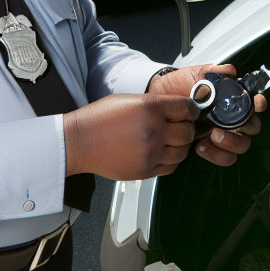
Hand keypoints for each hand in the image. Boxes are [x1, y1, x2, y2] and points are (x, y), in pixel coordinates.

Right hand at [63, 93, 198, 179]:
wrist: (79, 142)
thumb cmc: (100, 118)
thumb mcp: (129, 99)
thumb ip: (156, 104)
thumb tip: (178, 109)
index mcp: (149, 109)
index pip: (186, 108)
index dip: (190, 109)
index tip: (189, 112)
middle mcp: (153, 131)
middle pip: (187, 132)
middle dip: (187, 128)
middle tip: (180, 126)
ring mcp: (150, 154)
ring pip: (182, 152)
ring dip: (180, 146)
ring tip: (170, 141)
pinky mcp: (145, 171)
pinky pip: (170, 168)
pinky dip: (170, 160)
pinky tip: (161, 153)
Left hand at [147, 63, 265, 166]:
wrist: (158, 99)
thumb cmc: (178, 86)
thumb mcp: (195, 74)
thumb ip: (213, 71)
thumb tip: (230, 71)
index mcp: (232, 100)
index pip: (255, 104)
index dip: (260, 104)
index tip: (257, 103)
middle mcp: (231, 118)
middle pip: (252, 128)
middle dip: (244, 129)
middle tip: (223, 125)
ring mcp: (223, 134)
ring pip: (241, 146)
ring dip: (230, 144)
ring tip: (211, 137)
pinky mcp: (212, 148)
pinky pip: (224, 158)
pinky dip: (216, 155)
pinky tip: (200, 146)